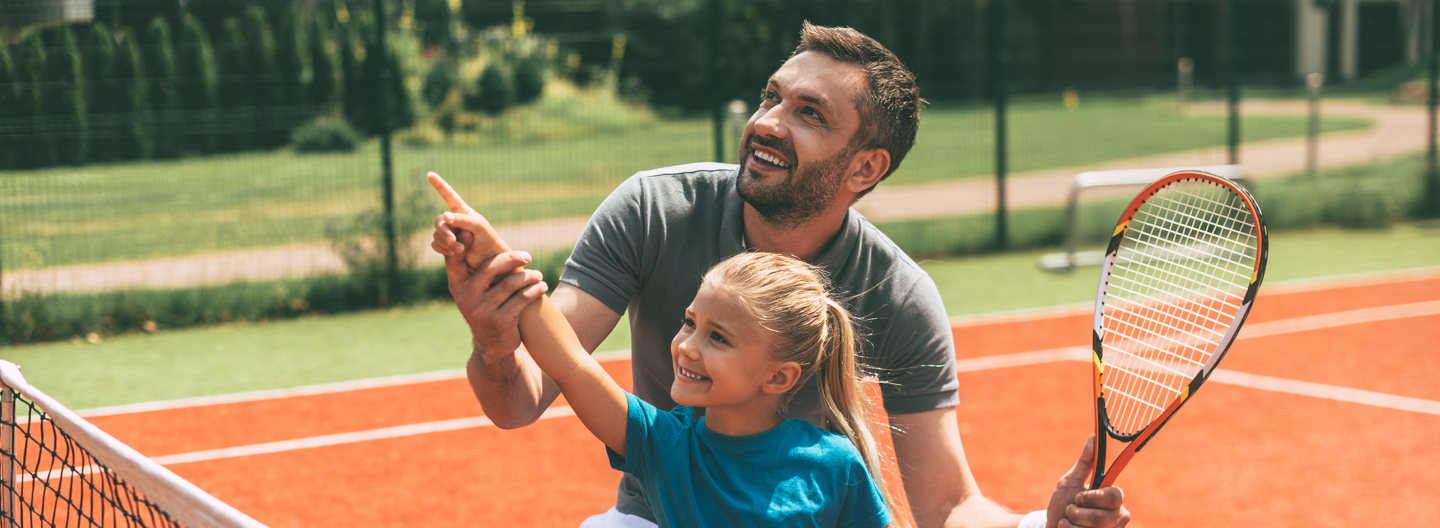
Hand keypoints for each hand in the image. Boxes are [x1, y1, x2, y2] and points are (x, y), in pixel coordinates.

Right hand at [425, 173, 546, 363]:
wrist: (493, 346)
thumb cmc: (487, 308)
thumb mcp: (475, 290)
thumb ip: (475, 267)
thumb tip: (473, 229)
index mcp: (456, 285)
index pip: (456, 259)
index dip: (463, 243)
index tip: (473, 231)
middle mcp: (465, 297)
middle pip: (490, 268)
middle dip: (512, 259)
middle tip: (528, 256)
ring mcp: (480, 311)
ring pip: (510, 284)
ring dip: (528, 277)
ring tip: (538, 275)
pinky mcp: (499, 322)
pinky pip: (521, 300)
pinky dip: (535, 290)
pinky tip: (541, 286)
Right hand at [428, 172, 502, 270]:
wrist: (488, 259)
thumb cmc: (487, 239)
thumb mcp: (478, 226)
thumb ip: (462, 220)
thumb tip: (445, 216)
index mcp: (462, 211)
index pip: (449, 195)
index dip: (439, 185)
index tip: (430, 174)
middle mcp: (453, 220)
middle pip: (438, 222)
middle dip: (444, 232)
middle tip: (453, 241)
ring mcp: (448, 233)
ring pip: (436, 235)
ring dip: (445, 243)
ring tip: (460, 250)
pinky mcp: (445, 246)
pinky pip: (435, 245)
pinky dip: (442, 250)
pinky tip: (453, 253)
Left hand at [1045, 436, 1129, 527]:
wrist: (1052, 526)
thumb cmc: (1062, 503)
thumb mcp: (1070, 482)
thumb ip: (1085, 463)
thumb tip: (1094, 437)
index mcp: (1113, 498)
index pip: (1116, 496)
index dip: (1094, 497)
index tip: (1078, 497)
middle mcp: (1118, 516)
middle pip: (1103, 517)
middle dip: (1078, 513)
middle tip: (1070, 509)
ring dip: (1071, 523)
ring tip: (1068, 520)